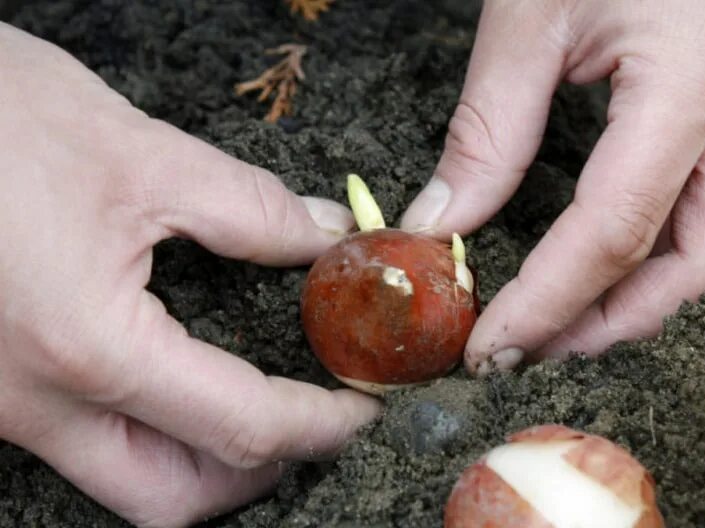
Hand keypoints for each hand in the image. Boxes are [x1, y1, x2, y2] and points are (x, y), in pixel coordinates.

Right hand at [0, 23, 379, 526]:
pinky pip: (75, 443)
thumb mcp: (134, 153)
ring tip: (248, 408)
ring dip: (197, 462)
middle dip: (255, 473)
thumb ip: (245, 206)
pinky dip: (143, 431)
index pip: (238, 425)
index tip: (356, 406)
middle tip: (308, 423)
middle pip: (171, 495)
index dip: (316, 423)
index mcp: (84, 348)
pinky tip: (171, 383)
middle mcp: (29, 402)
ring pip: (118, 482)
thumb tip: (318, 234)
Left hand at [401, 0, 704, 372]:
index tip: (490, 345)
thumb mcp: (533, 16)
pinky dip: (655, 253)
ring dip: (639, 298)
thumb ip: (490, 130)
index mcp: (696, 82)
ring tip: (562, 321)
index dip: (547, 303)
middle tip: (531, 346)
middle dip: (608, 321)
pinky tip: (605, 264)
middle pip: (694, 263)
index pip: (612, 233)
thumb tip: (444, 223)